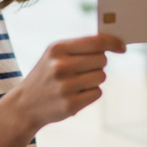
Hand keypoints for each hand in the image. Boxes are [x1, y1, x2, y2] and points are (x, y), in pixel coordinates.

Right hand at [10, 34, 125, 130]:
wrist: (25, 105)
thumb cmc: (46, 74)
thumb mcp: (55, 55)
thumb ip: (81, 46)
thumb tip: (113, 43)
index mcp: (57, 48)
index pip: (96, 41)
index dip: (113, 42)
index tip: (122, 47)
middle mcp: (60, 66)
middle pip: (102, 60)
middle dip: (98, 64)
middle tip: (82, 70)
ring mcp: (65, 87)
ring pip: (101, 77)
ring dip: (94, 79)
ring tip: (76, 83)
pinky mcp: (71, 105)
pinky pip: (97, 93)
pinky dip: (91, 93)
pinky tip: (75, 94)